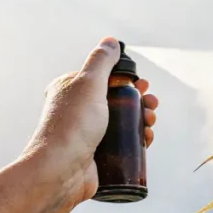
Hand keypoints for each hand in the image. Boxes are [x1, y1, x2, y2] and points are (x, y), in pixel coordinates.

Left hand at [25, 37, 158, 208]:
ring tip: (150, 123)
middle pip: (117, 101)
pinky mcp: (96, 156)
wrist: (61, 171)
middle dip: (140, 101)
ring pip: (122, 123)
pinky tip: (147, 140)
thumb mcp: (88, 83)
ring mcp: (87, 134)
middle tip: (151, 105)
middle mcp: (77, 111)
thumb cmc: (72, 126)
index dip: (128, 80)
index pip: (104, 79)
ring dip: (142, 120)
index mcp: (71, 90)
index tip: (144, 85)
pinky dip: (138, 140)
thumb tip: (110, 41)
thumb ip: (101, 61)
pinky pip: (121, 144)